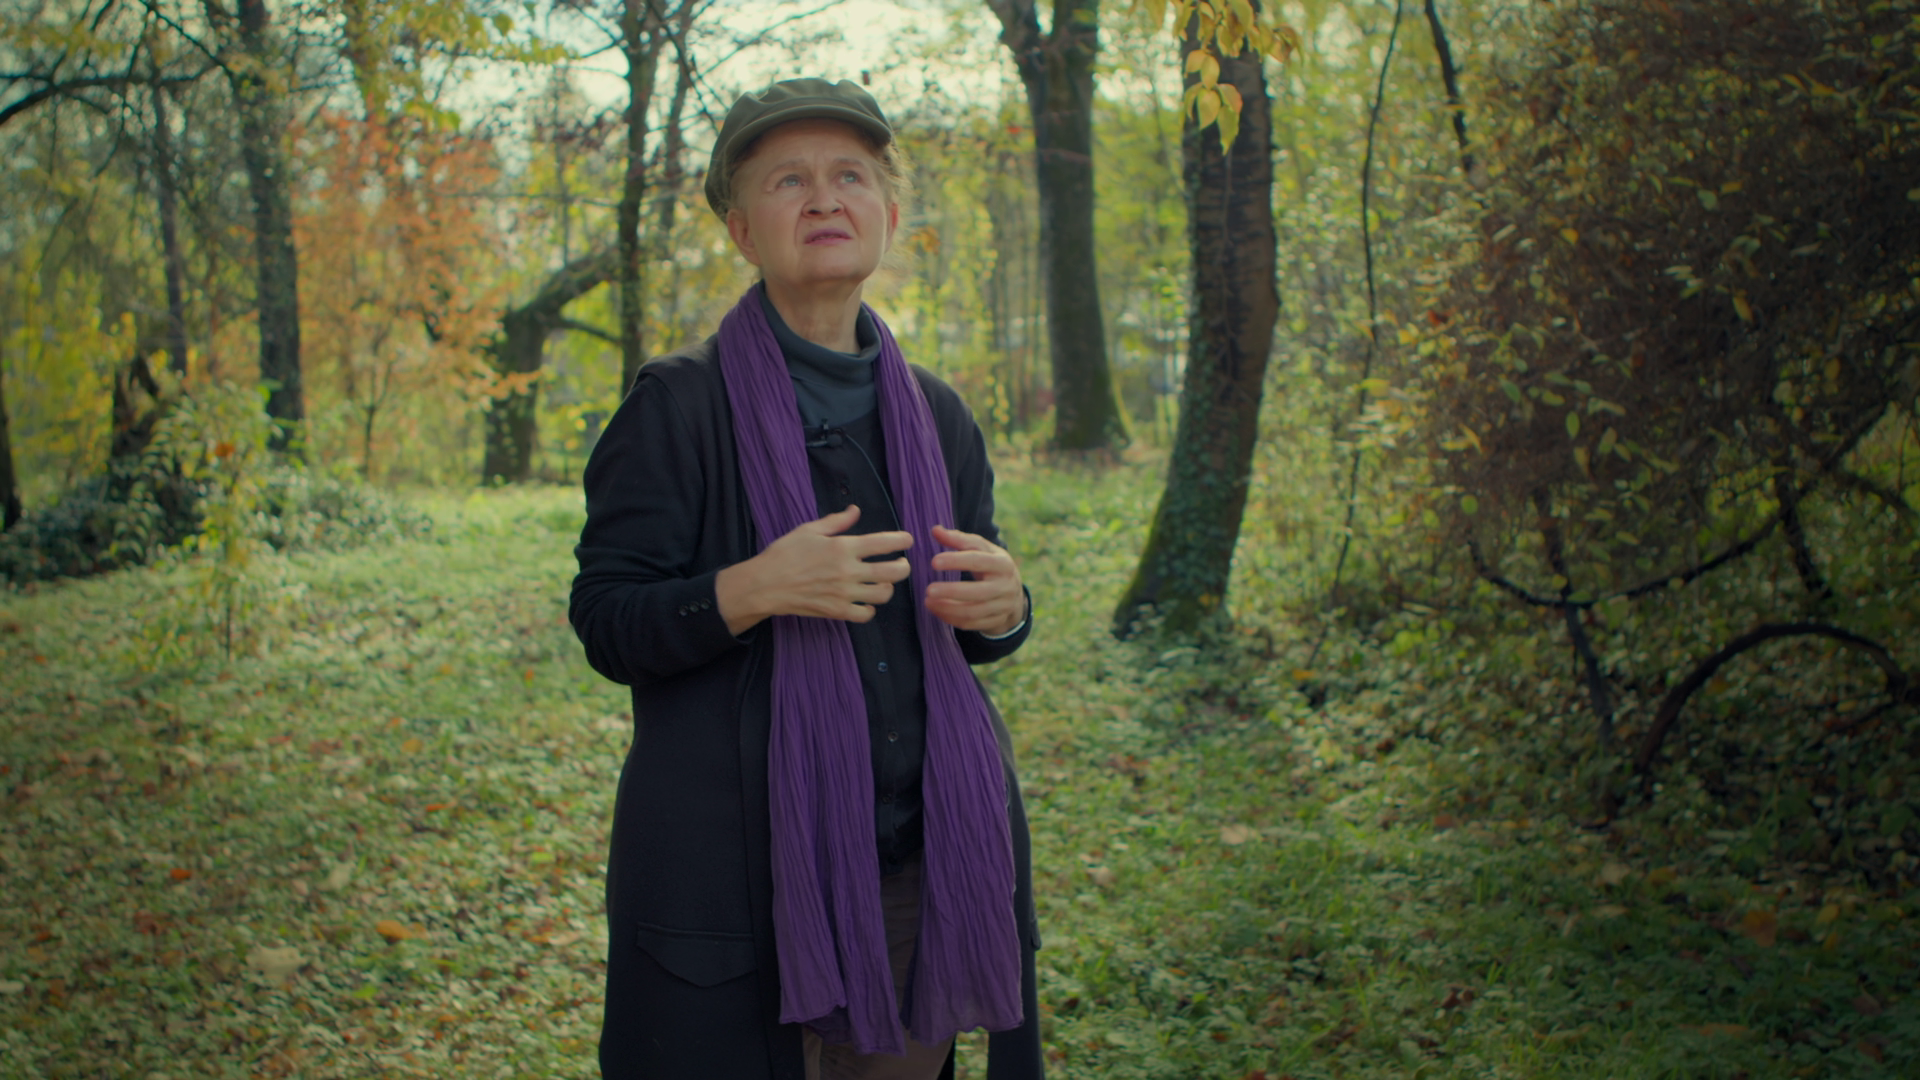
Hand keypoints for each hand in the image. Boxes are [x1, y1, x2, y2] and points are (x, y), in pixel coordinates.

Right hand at [715, 505, 912, 634]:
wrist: (765, 584)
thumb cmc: (784, 554)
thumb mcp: (809, 530)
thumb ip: (836, 521)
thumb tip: (855, 510)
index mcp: (843, 547)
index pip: (884, 542)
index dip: (902, 540)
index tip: (907, 540)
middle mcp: (848, 571)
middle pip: (894, 572)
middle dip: (904, 567)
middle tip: (901, 564)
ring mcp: (844, 593)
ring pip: (883, 594)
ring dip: (888, 587)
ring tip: (883, 582)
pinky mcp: (837, 612)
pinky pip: (866, 614)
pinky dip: (870, 609)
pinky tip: (865, 601)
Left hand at [923, 524, 1024, 635]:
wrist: (1014, 593)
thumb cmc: (992, 565)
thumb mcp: (982, 549)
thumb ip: (959, 540)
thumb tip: (935, 530)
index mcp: (1003, 564)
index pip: (978, 561)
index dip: (956, 561)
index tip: (933, 562)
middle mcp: (1006, 586)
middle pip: (977, 592)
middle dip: (951, 592)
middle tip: (928, 589)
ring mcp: (1002, 606)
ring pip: (973, 612)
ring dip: (948, 608)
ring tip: (927, 601)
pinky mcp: (996, 621)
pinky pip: (972, 624)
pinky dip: (952, 619)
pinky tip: (937, 611)